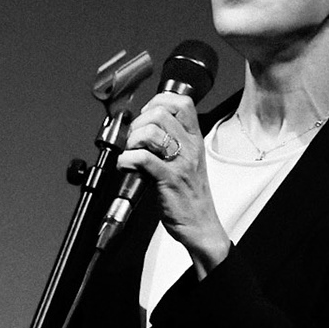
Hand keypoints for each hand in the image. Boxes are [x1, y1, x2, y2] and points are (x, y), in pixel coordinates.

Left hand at [119, 91, 230, 272]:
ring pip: (150, 132)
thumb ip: (175, 141)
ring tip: (132, 153)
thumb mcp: (189, 161)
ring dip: (132, 141)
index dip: (158, 102)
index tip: (147, 116)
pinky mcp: (168, 179)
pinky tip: (127, 167)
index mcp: (195, 139)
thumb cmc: (191, 195)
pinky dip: (126, 160)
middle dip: (139, 122)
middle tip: (135, 140)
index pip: (182, 102)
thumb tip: (147, 126)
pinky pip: (142, 158)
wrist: (202, 225)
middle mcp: (190, 147)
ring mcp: (180, 162)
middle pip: (161, 112)